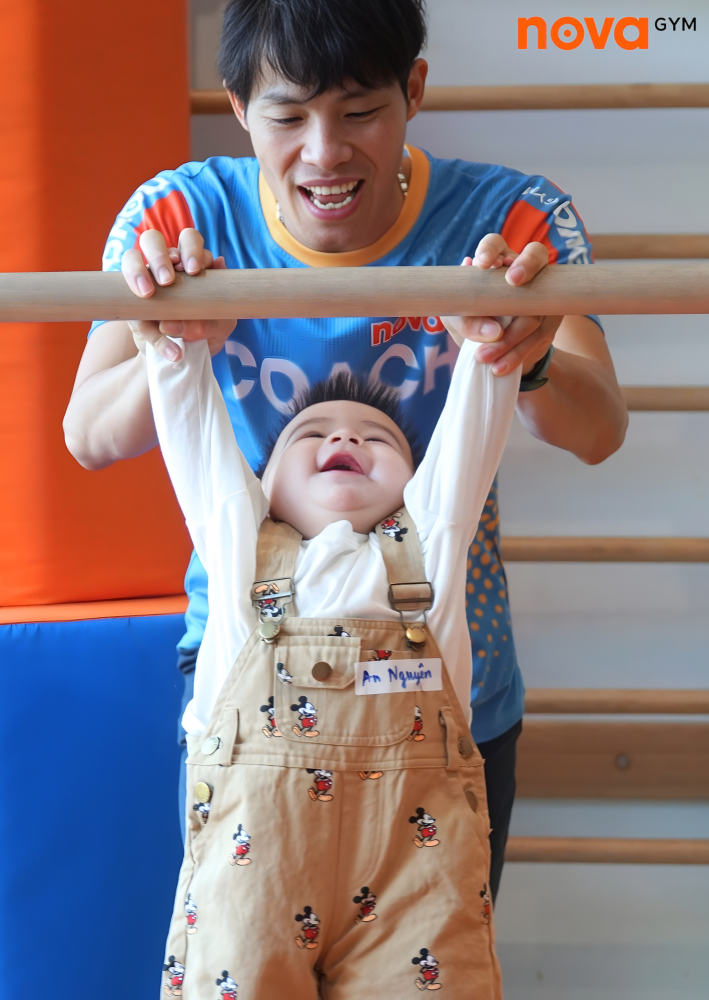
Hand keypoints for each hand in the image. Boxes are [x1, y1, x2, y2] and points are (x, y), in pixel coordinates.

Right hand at [121, 228, 235, 360]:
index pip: (188, 240)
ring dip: (138, 271)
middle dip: (160, 255)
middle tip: (168, 280)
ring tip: (149, 294)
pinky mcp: (129, 303)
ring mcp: (143, 280)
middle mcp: (163, 265)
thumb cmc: (207, 328)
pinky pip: (129, 304)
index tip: (194, 271)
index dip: (191, 249)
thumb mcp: (221, 324)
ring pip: (131, 257)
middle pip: (152, 239)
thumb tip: (206, 281)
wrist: (187, 355)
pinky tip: (166, 342)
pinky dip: (148, 327)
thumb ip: (215, 313)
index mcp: (190, 262)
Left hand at [441, 234, 562, 375]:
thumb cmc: (473, 323)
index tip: (481, 265)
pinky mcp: (552, 316)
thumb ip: (467, 320)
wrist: (496, 352)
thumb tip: (492, 330)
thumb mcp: (459, 321)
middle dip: (526, 265)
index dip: (491, 249)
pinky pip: (539, 334)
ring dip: (509, 337)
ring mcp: (543, 292)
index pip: (496, 243)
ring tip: (484, 357)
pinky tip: (499, 367)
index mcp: (496, 263)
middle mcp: (524, 270)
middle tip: (513, 280)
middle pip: (536, 254)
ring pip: (534, 308)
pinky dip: (516, 354)